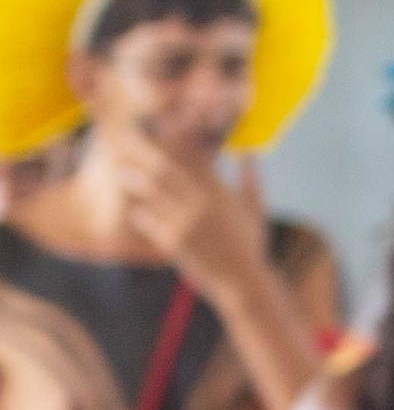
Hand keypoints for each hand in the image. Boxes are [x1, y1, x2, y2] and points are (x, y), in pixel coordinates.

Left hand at [99, 134, 267, 301]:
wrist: (243, 281)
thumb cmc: (251, 243)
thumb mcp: (255, 207)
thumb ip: (251, 176)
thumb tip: (249, 151)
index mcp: (220, 191)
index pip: (192, 154)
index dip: (173, 138)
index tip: (158, 128)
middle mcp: (200, 202)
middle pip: (164, 166)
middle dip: (143, 152)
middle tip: (126, 141)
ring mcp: (183, 221)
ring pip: (150, 191)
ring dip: (134, 180)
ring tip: (122, 174)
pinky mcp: (172, 241)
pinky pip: (146, 220)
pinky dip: (139, 212)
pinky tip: (135, 209)